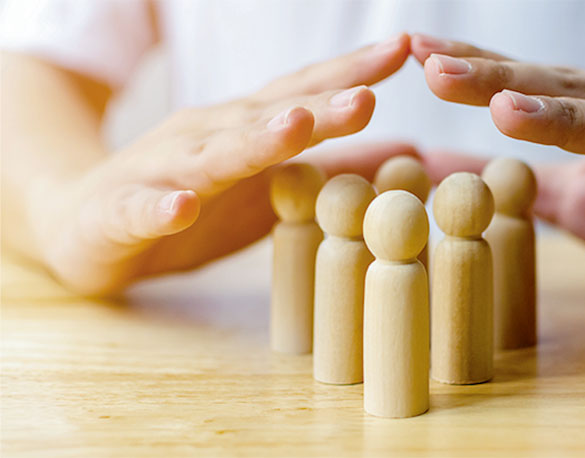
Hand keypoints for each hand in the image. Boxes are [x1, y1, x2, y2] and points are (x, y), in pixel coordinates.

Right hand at [33, 34, 413, 294]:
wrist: (85, 224)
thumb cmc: (189, 202)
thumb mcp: (268, 191)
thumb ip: (332, 171)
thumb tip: (407, 155)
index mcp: (242, 130)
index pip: (300, 95)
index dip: (348, 74)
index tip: (402, 51)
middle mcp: (204, 138)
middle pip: (266, 120)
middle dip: (318, 108)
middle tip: (367, 97)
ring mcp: (161, 172)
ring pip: (210, 156)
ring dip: (252, 142)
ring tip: (293, 128)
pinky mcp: (120, 213)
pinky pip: (141, 210)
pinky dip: (161, 208)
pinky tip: (182, 207)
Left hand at [410, 34, 584, 301]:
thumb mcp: (569, 196)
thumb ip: (508, 180)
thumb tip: (432, 169)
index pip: (529, 81)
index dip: (474, 66)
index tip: (415, 49)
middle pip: (562, 93)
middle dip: (498, 80)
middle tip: (435, 69)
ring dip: (561, 118)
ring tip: (506, 108)